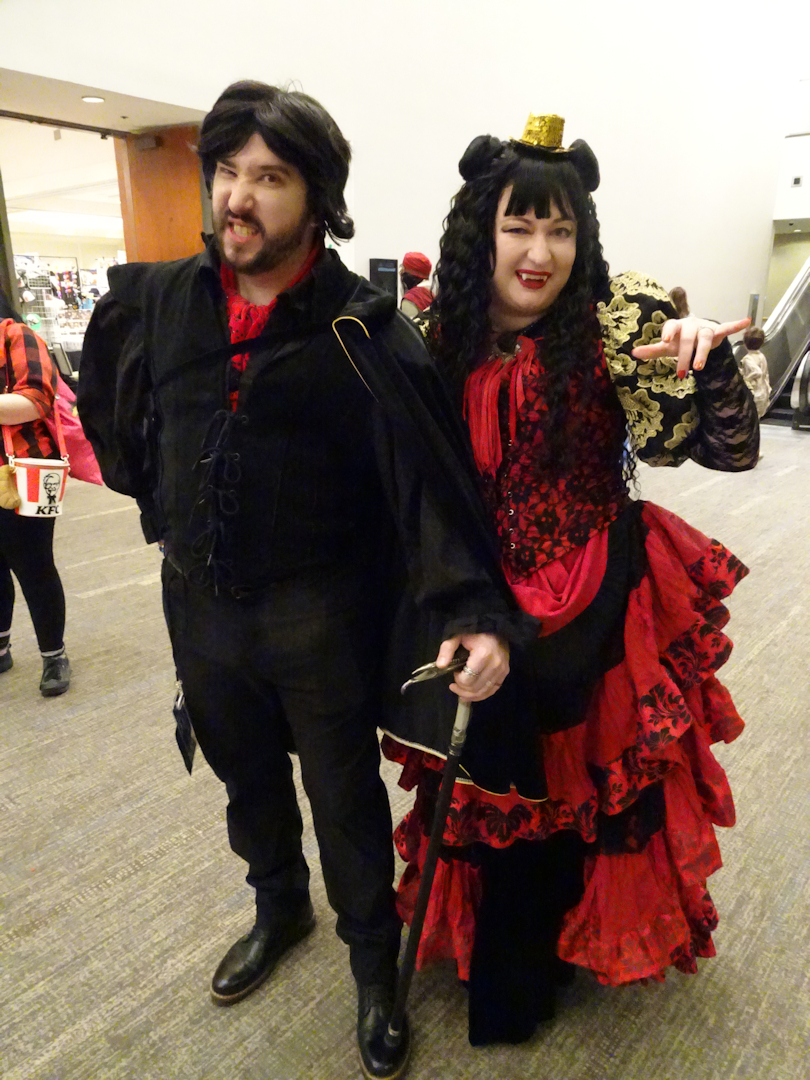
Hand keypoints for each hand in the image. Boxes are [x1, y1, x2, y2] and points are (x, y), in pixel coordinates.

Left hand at [435, 632, 508, 701]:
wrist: (495, 629)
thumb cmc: (474, 633)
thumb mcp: (457, 637)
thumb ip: (447, 650)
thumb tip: (440, 666)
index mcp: (483, 654)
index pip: (467, 680)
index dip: (458, 679)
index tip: (455, 671)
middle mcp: (495, 664)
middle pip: (475, 688)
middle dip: (462, 689)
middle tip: (455, 683)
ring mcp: (502, 670)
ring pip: (484, 692)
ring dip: (470, 695)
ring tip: (460, 690)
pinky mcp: (505, 673)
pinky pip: (492, 690)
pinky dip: (481, 695)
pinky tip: (471, 693)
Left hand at [631, 316, 749, 378]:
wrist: (696, 334)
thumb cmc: (679, 341)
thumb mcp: (667, 347)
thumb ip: (652, 350)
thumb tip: (633, 353)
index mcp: (677, 326)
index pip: (672, 326)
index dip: (668, 331)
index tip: (665, 340)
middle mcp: (691, 325)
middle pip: (689, 339)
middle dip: (685, 357)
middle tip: (682, 373)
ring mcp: (705, 327)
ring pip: (705, 338)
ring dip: (703, 352)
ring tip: (700, 367)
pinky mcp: (717, 331)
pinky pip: (727, 327)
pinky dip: (735, 325)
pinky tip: (746, 322)